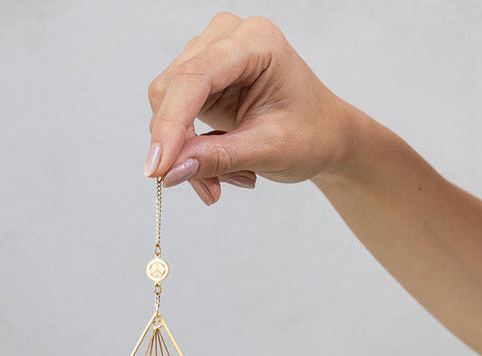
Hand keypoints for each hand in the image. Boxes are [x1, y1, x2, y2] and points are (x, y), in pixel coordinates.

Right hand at [144, 12, 353, 204]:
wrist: (324, 135)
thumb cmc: (312, 134)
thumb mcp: (269, 150)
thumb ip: (218, 158)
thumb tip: (169, 172)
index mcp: (255, 43)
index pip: (194, 77)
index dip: (170, 124)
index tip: (157, 168)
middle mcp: (227, 40)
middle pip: (172, 91)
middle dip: (180, 147)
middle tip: (209, 190)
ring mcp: (211, 58)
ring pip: (168, 107)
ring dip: (187, 154)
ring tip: (228, 179)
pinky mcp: (202, 82)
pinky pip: (175, 118)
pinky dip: (190, 151)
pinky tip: (220, 169)